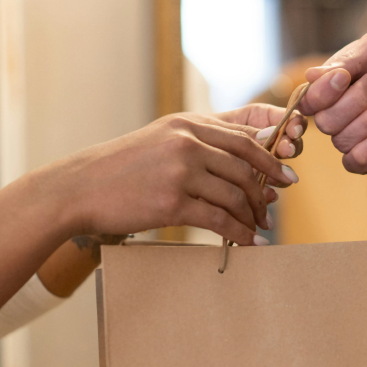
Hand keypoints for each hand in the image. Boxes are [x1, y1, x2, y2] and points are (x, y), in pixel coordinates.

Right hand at [55, 108, 304, 244]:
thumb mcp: (161, 140)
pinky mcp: (172, 202)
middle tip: (275, 206)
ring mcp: (180, 171)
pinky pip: (219, 219)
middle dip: (267, 187)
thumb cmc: (122, 168)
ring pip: (236, 194)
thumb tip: (244, 163)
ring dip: (253, 215)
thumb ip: (199, 143)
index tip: (287, 173)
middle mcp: (187, 141)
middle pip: (246, 165)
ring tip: (259, 227)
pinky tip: (248, 242)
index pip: (244, 136)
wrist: (79, 188)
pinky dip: (240, 233)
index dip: (271, 156)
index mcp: (187, 123)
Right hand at [300, 29, 366, 172]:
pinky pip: (354, 164)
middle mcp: (342, 110)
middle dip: (353, 102)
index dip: (321, 93)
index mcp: (337, 83)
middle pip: (324, 121)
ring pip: (341, 140)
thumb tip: (310, 76)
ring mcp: (360, 133)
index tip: (344, 78)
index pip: (309, 99)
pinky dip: (364, 152)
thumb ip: (349, 60)